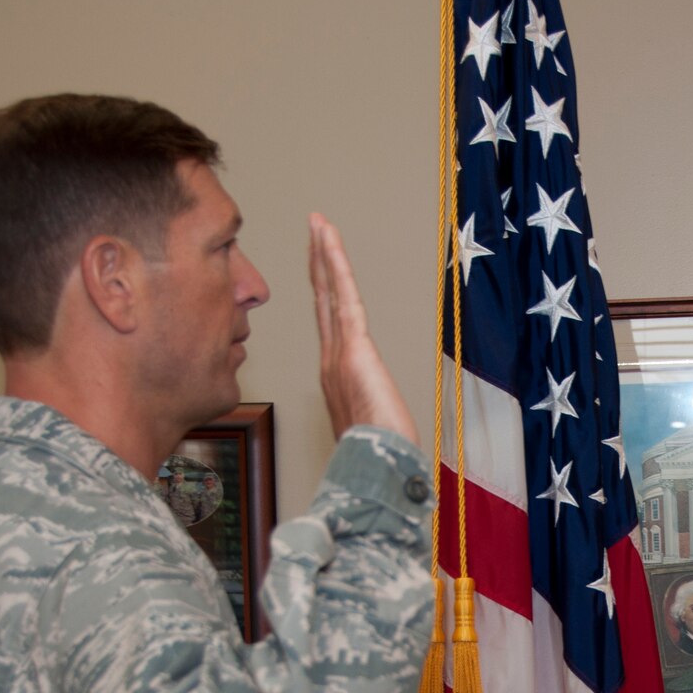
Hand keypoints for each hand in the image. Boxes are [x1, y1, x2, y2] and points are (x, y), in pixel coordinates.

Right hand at [309, 214, 416, 442]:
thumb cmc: (378, 459)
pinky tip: (328, 239)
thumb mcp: (374, 433)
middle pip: (322, 300)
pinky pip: (343, 296)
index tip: (320, 268)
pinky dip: (335, 264)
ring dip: (323, 253)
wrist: (377, 470)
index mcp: (336, 377)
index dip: (324, 293)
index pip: (329, 324)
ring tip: (318, 222)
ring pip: (329, 291)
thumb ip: (370, 421)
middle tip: (314, 229)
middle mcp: (331, 361)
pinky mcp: (353, 348)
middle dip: (318, 263)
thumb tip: (377, 431)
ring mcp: (339, 353)